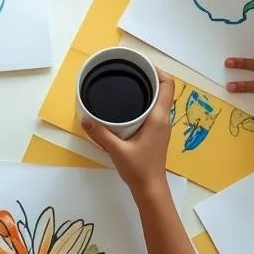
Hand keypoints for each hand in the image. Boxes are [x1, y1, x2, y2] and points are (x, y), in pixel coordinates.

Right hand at [84, 73, 173, 190]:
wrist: (150, 188)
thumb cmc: (138, 169)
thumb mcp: (116, 150)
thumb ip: (100, 134)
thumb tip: (85, 119)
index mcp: (158, 118)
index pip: (167, 86)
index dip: (158, 70)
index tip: (142, 64)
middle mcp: (163, 119)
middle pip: (163, 90)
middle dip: (149, 77)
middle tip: (130, 70)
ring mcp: (162, 127)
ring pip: (159, 101)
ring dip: (148, 90)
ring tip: (129, 84)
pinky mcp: (157, 134)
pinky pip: (154, 111)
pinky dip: (145, 103)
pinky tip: (130, 106)